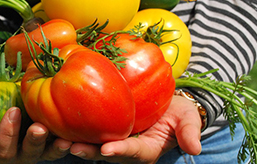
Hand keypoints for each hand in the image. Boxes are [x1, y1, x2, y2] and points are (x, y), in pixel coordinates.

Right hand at [0, 107, 71, 163]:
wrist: (14, 114)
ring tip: (64, 139)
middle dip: (33, 141)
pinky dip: (72, 141)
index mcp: (3, 150)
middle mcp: (23, 155)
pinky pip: (65, 146)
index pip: (2, 148)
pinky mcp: (57, 144)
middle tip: (38, 128)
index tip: (12, 111)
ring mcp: (42, 151)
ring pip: (50, 153)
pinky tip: (77, 134)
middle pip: (29, 154)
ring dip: (56, 147)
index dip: (6, 133)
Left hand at [68, 95, 201, 163]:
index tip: (108, 150)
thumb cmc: (178, 112)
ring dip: (79, 143)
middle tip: (73, 148)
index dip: (121, 151)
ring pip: (95, 144)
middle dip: (91, 152)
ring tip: (61, 139)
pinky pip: (92, 130)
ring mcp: (116, 139)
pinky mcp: (106, 128)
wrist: (167, 104)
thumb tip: (195, 148)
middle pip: (107, 153)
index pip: (133, 152)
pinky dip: (77, 129)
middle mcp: (127, 149)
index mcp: (147, 149)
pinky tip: (61, 122)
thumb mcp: (188, 119)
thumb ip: (189, 132)